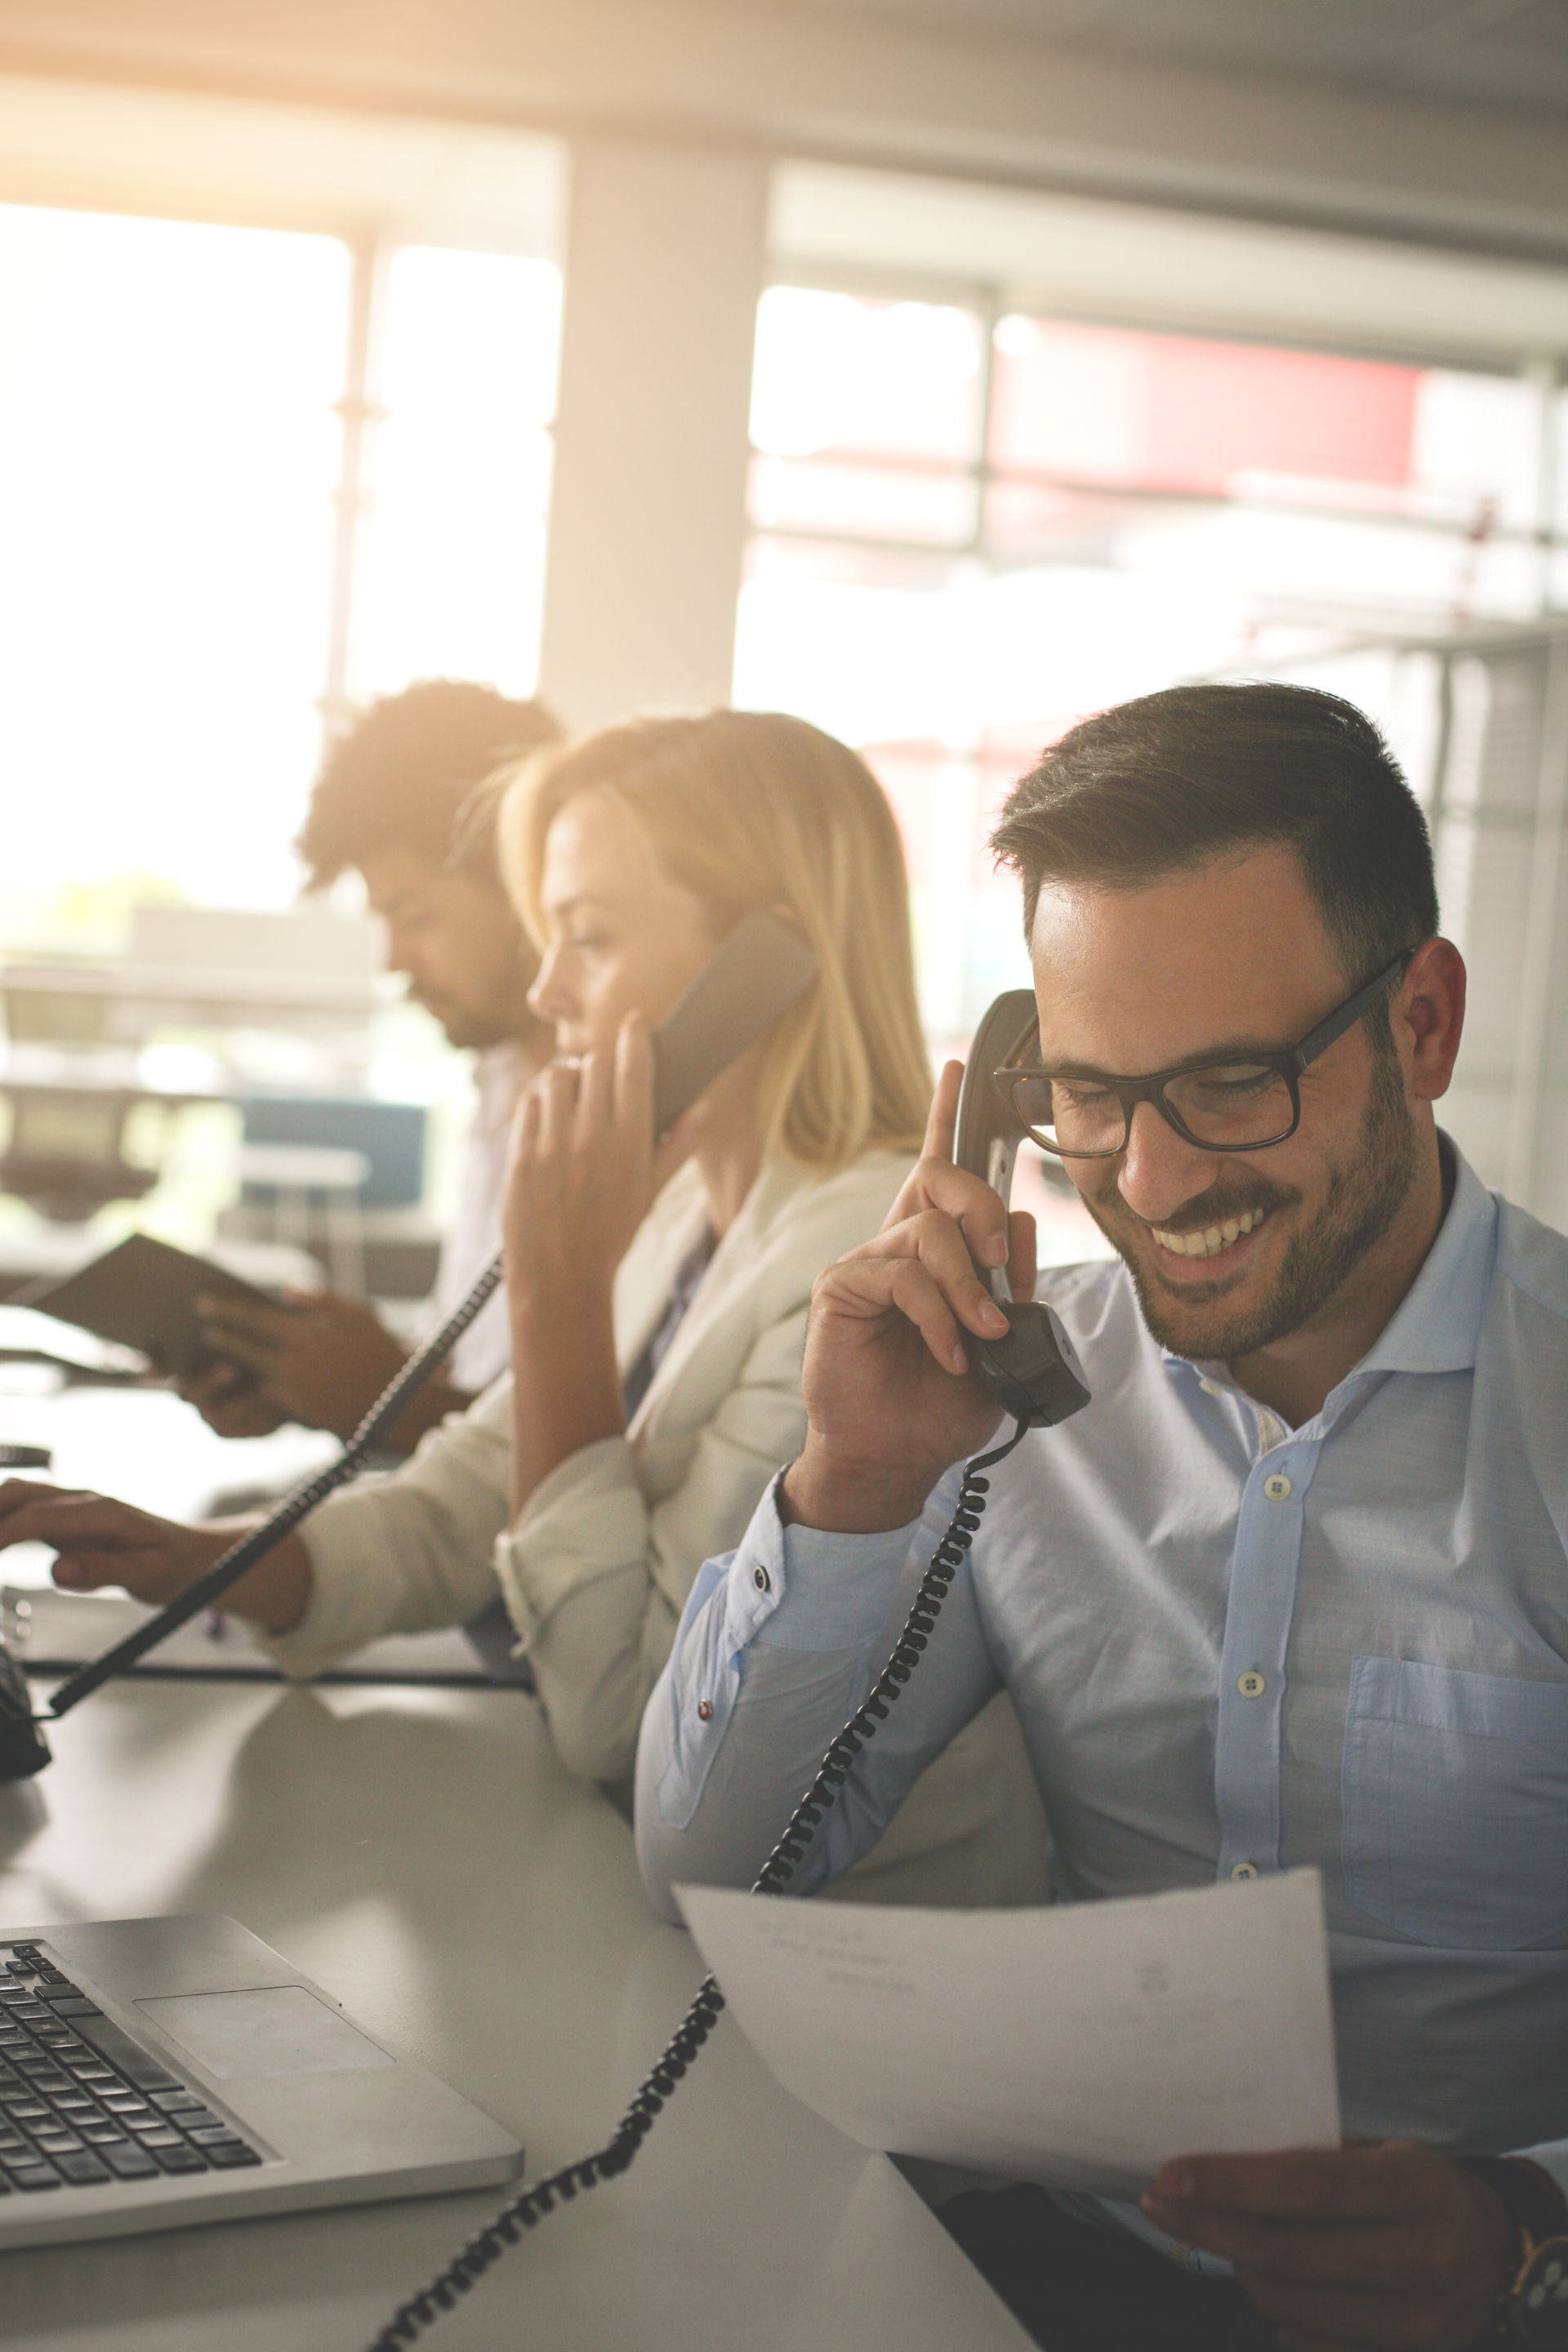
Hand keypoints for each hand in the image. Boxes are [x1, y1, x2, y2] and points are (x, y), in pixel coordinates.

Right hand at [0, 1479, 310, 1631]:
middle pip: (18, 1494)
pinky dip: (2, 1518)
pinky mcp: (69, 1520)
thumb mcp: (148, 1575)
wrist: (196, 1557)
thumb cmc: (176, 1566)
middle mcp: (83, 1502)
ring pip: (20, 1495)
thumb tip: (58, 1570)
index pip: (35, 1518)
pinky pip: (27, 1509)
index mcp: (100, 1513)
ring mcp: (74, 1508)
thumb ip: (104, 1570)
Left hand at [185, 1290, 411, 1442]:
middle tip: (200, 1326)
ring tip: (215, 1357)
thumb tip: (287, 1293)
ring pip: (247, 1375)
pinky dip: (248, 1389)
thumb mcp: (360, 1317)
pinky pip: (263, 1397)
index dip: (225, 1310)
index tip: (201, 1303)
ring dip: (227, 1365)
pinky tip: (239, 1383)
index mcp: (305, 1334)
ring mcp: (291, 1389)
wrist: (399, 1405)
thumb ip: (321, 1301)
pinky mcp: (296, 1411)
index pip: (254, 1318)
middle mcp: (292, 1362)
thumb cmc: (384, 1355)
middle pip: (242, 1347)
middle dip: (219, 1335)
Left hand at [503, 1015, 690, 1314]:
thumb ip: (677, 1148)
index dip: (635, 1035)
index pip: (633, 1065)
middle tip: (603, 1077)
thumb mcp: (651, 1194)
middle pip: (595, 1063)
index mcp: (631, 1144)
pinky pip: (529, 1103)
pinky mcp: (521, 1154)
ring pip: (557, 1076)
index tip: (635, 1025)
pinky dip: (540, 1102)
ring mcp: (552, 1144)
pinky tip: (549, 1119)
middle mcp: (592, 1137)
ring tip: (573, 1098)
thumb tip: (702, 1109)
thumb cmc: (611, 1236)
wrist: (561, 1277)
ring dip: (568, 1079)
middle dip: (601, 1062)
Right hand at [781, 1061, 1036, 1534]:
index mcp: (934, 1251)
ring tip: (981, 1335)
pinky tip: (951, 1351)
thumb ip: (1013, 1287)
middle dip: (984, 1209)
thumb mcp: (1002, 1343)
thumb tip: (1020, 1234)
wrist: (896, 1456)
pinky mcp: (842, 1287)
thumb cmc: (943, 1404)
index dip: (946, 1115)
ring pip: (930, 1232)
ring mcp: (867, 1262)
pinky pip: (902, 1275)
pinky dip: (939, 1316)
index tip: (957, 1065)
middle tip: (1002, 1264)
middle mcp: (897, 1244)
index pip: (939, 1169)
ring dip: (970, 1288)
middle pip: (941, 1177)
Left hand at [1142, 2141, 1511, 2350]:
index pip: (1306, 2188)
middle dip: (1208, 2226)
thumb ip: (1313, 2157)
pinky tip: (1263, 2271)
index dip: (1232, 2184)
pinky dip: (1273, 2304)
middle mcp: (1420, 2258)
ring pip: (1285, 2301)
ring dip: (1236, 2264)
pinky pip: (1304, 2337)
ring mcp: (1412, 2320)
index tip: (1172, 2175)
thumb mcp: (1382, 2152)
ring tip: (1216, 2230)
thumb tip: (1214, 2158)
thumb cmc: (1417, 2188)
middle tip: (1161, 2202)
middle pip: (1285, 2252)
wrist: (1490, 2255)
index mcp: (1416, 2187)